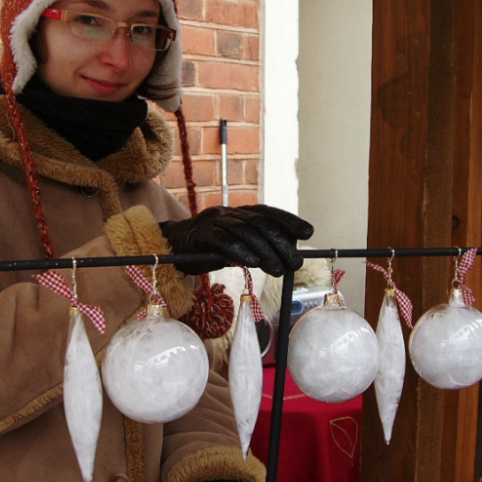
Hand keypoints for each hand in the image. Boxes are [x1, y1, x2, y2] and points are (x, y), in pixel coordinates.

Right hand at [160, 204, 313, 276]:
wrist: (173, 247)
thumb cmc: (209, 249)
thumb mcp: (236, 247)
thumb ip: (256, 247)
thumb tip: (285, 255)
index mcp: (239, 212)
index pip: (268, 212)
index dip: (288, 221)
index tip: (308, 232)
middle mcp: (228, 212)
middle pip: (259, 223)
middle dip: (280, 243)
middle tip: (295, 263)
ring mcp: (213, 220)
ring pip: (244, 231)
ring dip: (265, 252)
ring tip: (279, 269)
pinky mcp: (200, 234)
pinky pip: (223, 240)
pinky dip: (240, 251)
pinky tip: (254, 263)